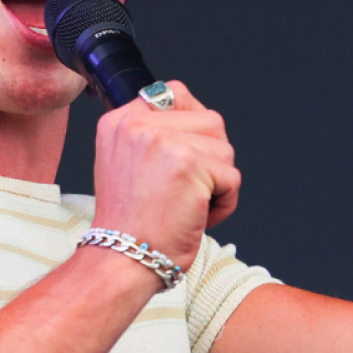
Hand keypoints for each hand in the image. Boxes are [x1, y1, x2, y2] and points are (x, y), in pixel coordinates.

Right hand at [91, 81, 238, 267]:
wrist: (123, 259)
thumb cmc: (131, 223)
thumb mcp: (125, 163)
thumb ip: (153, 134)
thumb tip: (197, 119)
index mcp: (119, 121)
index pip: (175, 93)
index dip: (193, 127)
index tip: (183, 161)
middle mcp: (137, 124)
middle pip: (210, 121)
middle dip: (211, 159)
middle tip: (186, 191)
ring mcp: (162, 142)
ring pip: (225, 149)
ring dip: (219, 183)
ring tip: (190, 205)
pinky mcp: (188, 164)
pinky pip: (232, 177)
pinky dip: (225, 204)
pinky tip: (197, 218)